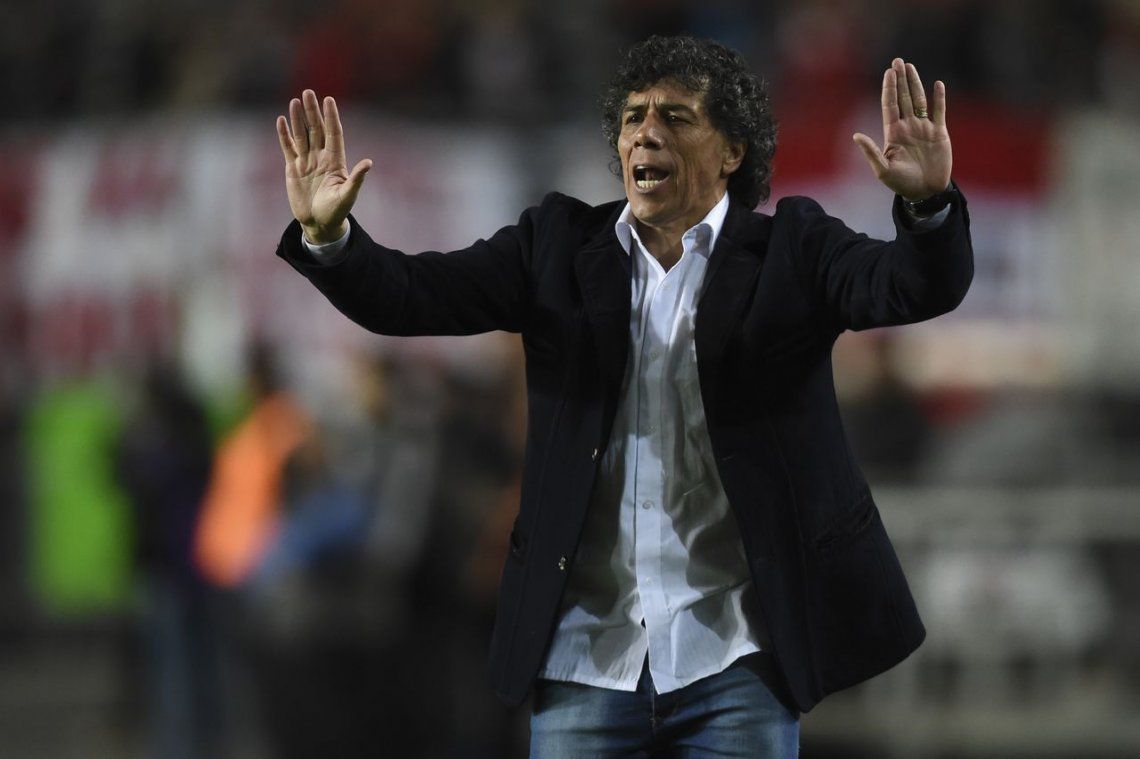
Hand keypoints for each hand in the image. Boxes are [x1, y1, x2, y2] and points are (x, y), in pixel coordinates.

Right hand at [276, 90, 372, 242]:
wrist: (319, 224)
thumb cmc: (336, 211)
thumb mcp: (347, 195)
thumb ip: (356, 179)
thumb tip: (368, 163)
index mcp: (335, 161)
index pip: (333, 133)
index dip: (331, 117)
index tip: (329, 100)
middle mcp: (321, 157)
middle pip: (316, 129)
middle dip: (312, 111)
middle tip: (308, 92)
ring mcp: (306, 161)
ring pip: (302, 135)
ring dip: (298, 119)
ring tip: (295, 101)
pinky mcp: (293, 168)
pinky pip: (288, 147)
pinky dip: (284, 135)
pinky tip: (281, 120)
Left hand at [853, 58, 950, 200]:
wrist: (925, 192)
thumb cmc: (901, 184)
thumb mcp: (883, 170)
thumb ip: (871, 151)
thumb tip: (856, 135)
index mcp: (893, 134)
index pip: (890, 106)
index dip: (889, 89)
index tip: (888, 72)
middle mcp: (908, 127)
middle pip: (903, 98)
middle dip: (900, 80)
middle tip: (897, 61)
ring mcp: (924, 129)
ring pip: (919, 100)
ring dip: (915, 84)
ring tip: (910, 67)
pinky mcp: (939, 133)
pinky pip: (939, 112)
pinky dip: (939, 98)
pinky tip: (937, 84)